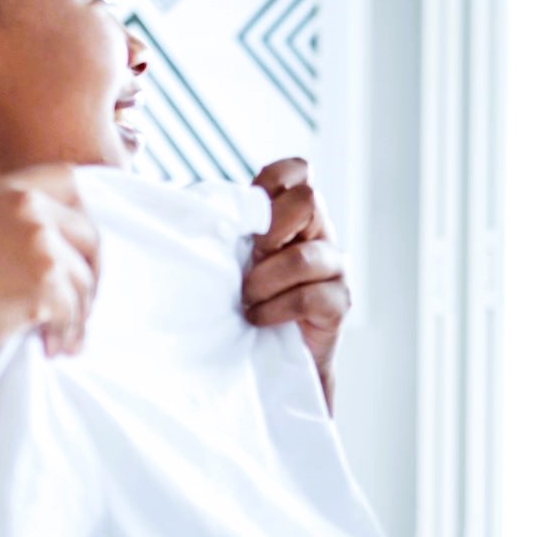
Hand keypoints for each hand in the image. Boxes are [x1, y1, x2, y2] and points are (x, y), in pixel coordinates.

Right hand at [0, 165, 99, 358]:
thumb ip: (7, 223)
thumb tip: (50, 246)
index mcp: (7, 191)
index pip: (70, 179)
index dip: (84, 211)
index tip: (82, 244)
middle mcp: (28, 209)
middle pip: (90, 235)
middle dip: (92, 273)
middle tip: (82, 302)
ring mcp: (40, 244)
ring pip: (84, 281)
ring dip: (79, 314)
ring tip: (66, 338)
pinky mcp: (45, 282)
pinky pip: (74, 312)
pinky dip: (69, 333)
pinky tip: (55, 347)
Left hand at [245, 158, 349, 398]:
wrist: (267, 365)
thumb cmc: (242, 304)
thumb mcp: (229, 257)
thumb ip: (228, 226)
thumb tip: (197, 202)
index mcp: (293, 216)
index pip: (298, 171)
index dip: (273, 181)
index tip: (248, 216)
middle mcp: (320, 235)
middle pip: (310, 199)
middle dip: (270, 228)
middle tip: (251, 256)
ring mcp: (335, 268)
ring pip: (304, 256)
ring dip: (263, 280)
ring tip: (246, 300)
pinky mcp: (339, 303)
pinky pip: (310, 295)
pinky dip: (275, 308)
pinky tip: (259, 319)